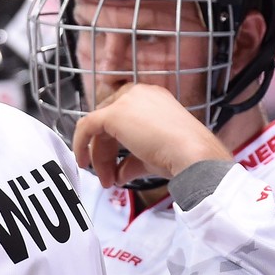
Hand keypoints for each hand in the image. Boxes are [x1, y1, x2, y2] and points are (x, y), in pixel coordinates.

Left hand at [71, 83, 231, 187]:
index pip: (123, 115)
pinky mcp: (114, 113)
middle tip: (108, 176)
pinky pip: (87, 126)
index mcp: (153, 99)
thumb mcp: (153, 156)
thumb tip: (119, 173)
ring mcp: (127, 101)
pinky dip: (81, 144)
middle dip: (104, 151)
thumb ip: (132, 161)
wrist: (192, 155)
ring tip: (107, 180)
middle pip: (109, 121)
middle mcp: (140, 94)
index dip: (113, 140)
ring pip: (99, 126)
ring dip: (99, 156)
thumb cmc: (184, 155)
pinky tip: (84, 162)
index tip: (112, 162)